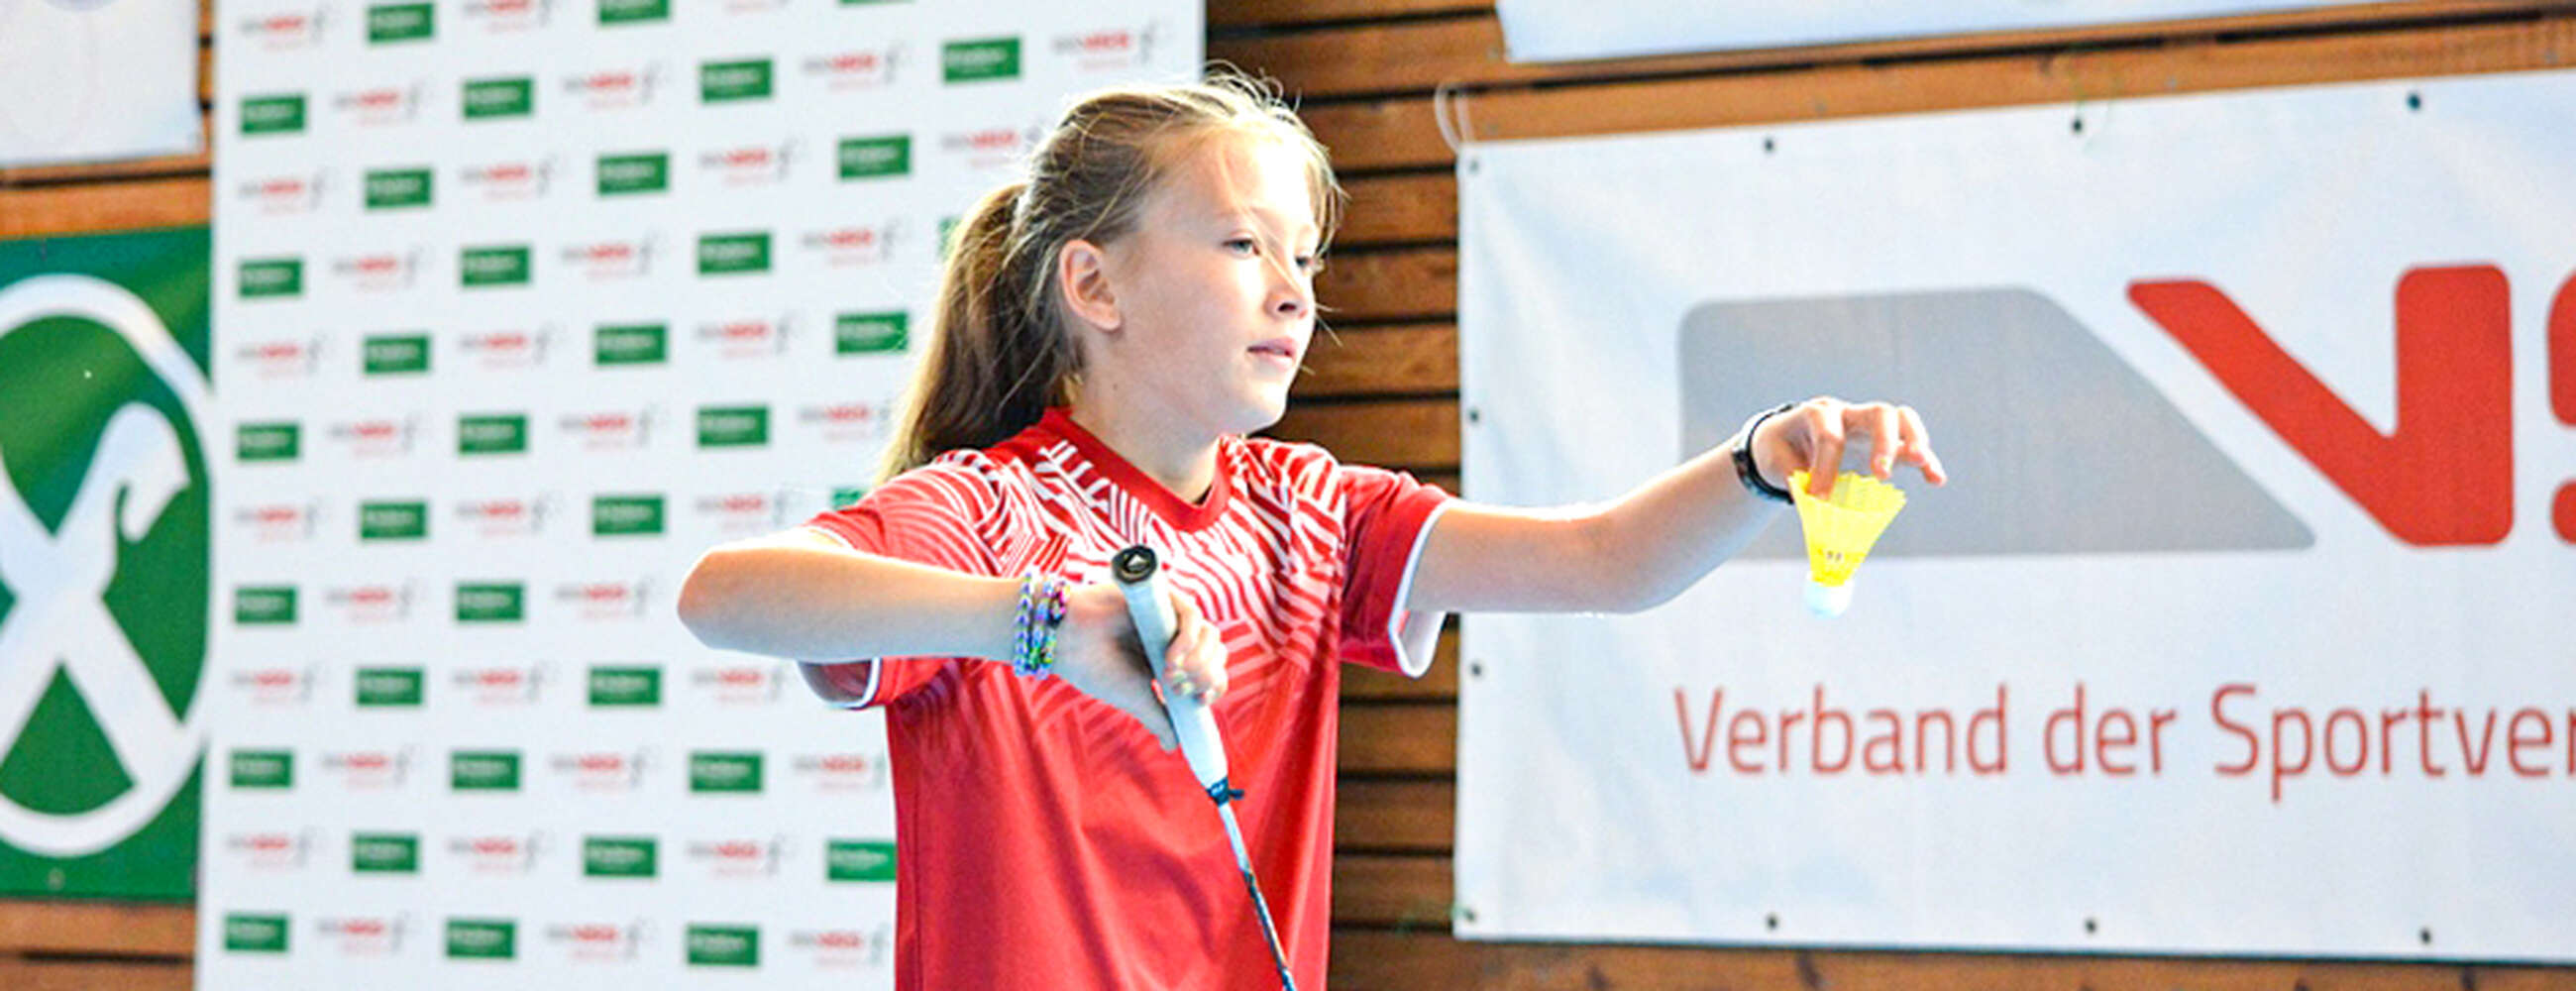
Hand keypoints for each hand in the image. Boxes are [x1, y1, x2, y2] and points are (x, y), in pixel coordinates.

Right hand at [1047, 582, 1230, 750]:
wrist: (1064, 643)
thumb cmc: (1096, 669)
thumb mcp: (1136, 699)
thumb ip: (1159, 719)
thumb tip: (1173, 746)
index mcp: (1173, 657)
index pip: (1212, 668)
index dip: (1214, 684)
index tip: (1199, 701)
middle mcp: (1175, 633)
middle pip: (1216, 650)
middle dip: (1206, 675)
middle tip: (1180, 691)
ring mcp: (1169, 613)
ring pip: (1209, 632)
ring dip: (1198, 660)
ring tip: (1170, 677)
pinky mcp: (1161, 594)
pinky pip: (1191, 614)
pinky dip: (1188, 639)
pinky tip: (1170, 659)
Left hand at [1751, 397, 1948, 496]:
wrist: (1785, 438)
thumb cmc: (1780, 449)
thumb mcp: (1775, 462)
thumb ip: (1795, 480)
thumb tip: (1815, 503)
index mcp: (1817, 414)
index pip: (1830, 436)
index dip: (1825, 469)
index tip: (1819, 499)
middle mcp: (1848, 414)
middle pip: (1878, 413)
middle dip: (1883, 443)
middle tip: (1881, 475)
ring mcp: (1869, 426)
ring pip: (1901, 419)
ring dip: (1914, 441)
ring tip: (1921, 462)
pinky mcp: (1884, 443)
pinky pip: (1910, 446)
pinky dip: (1926, 461)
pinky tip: (1936, 479)